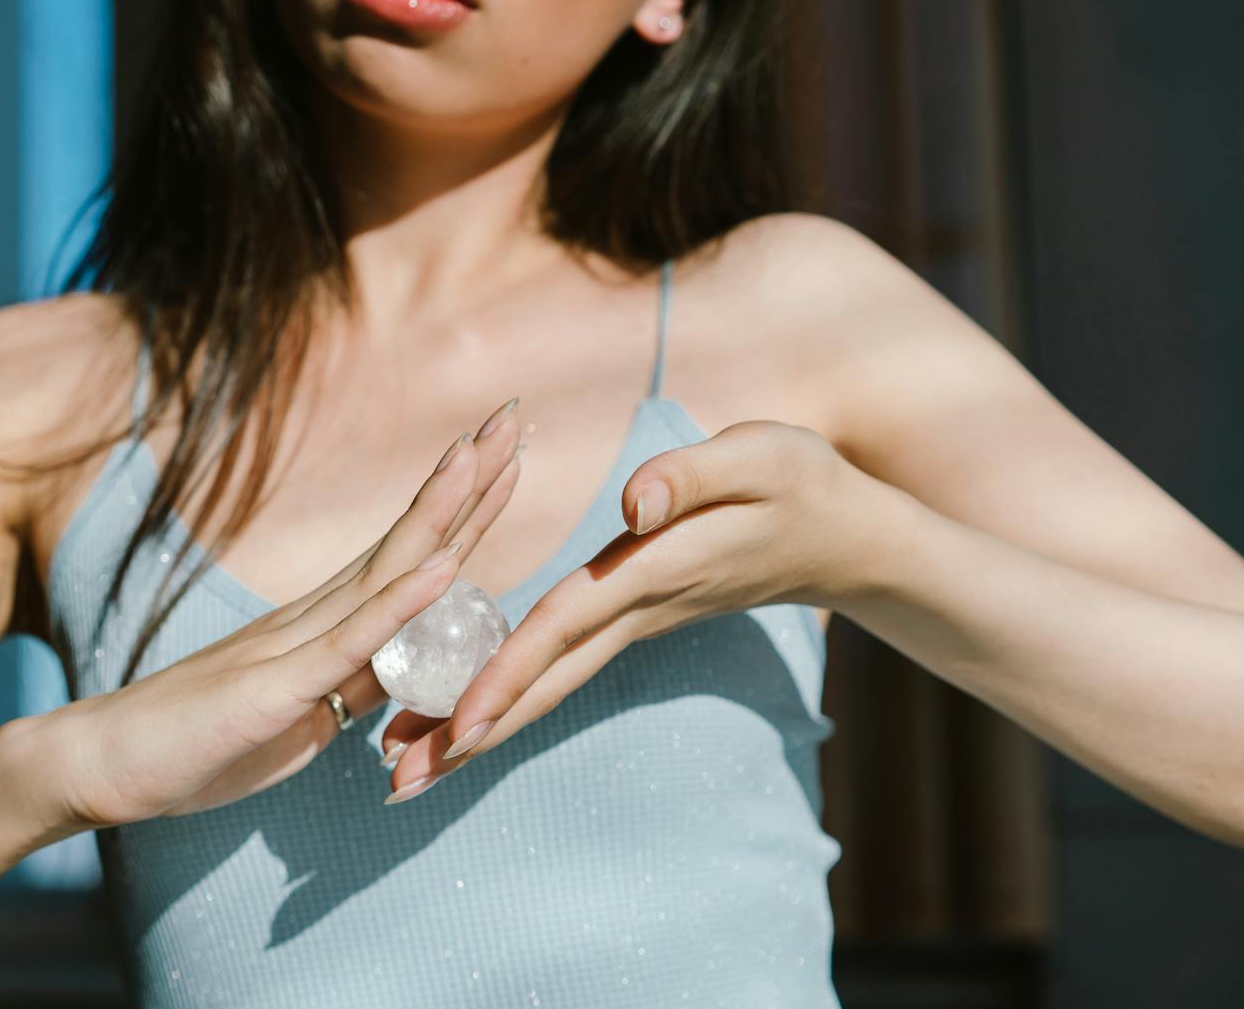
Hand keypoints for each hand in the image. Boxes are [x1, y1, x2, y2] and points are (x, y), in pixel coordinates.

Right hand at [56, 396, 527, 827]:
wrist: (105, 760)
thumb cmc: (199, 739)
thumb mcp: (303, 714)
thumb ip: (357, 681)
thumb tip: (415, 661)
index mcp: (325, 625)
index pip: (409, 554)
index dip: (460, 505)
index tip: (505, 452)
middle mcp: (314, 616)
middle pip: (407, 540)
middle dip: (465, 481)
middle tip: (510, 413)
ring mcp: (294, 645)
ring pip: (384, 570)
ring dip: (440, 513)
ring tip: (483, 455)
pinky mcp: (275, 688)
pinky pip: (347, 644)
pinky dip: (398, 603)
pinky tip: (442, 566)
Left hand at [379, 419, 898, 795]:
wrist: (846, 538)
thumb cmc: (802, 486)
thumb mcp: (759, 457)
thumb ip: (691, 475)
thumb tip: (632, 503)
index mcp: (650, 571)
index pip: (563, 626)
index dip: (507, 670)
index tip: (455, 723)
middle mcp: (633, 610)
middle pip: (540, 681)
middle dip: (469, 733)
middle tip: (397, 785)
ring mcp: (632, 620)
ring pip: (546, 683)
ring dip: (477, 726)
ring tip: (405, 769)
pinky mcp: (630, 614)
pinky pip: (559, 664)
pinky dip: (507, 694)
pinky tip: (461, 714)